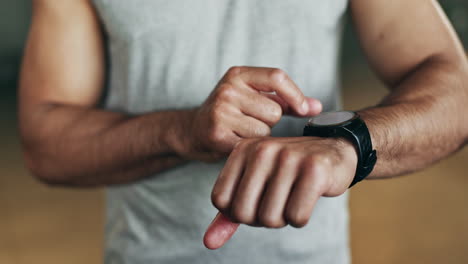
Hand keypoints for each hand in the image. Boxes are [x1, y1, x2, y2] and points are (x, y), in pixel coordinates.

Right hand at [175, 66, 321, 161]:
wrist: (193, 131)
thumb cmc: (230, 114)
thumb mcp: (254, 98)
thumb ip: (286, 101)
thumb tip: (317, 107)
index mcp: (238, 74)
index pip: (276, 77)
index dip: (295, 95)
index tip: (303, 110)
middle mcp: (227, 89)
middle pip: (274, 110)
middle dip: (270, 121)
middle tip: (251, 122)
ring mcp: (220, 111)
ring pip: (265, 129)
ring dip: (260, 136)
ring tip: (242, 131)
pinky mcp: (217, 133)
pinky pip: (252, 144)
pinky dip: (250, 147)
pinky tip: (236, 142)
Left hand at [204, 136, 357, 248]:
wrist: (335, 151)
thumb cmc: (289, 171)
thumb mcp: (255, 185)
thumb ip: (230, 212)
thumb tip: (209, 243)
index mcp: (242, 149)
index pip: (220, 200)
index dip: (238, 212)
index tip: (256, 201)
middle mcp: (262, 149)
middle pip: (244, 213)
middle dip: (261, 219)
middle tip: (277, 204)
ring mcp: (289, 157)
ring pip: (270, 218)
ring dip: (283, 219)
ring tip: (293, 198)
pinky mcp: (314, 169)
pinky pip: (296, 217)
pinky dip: (301, 218)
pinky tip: (308, 197)